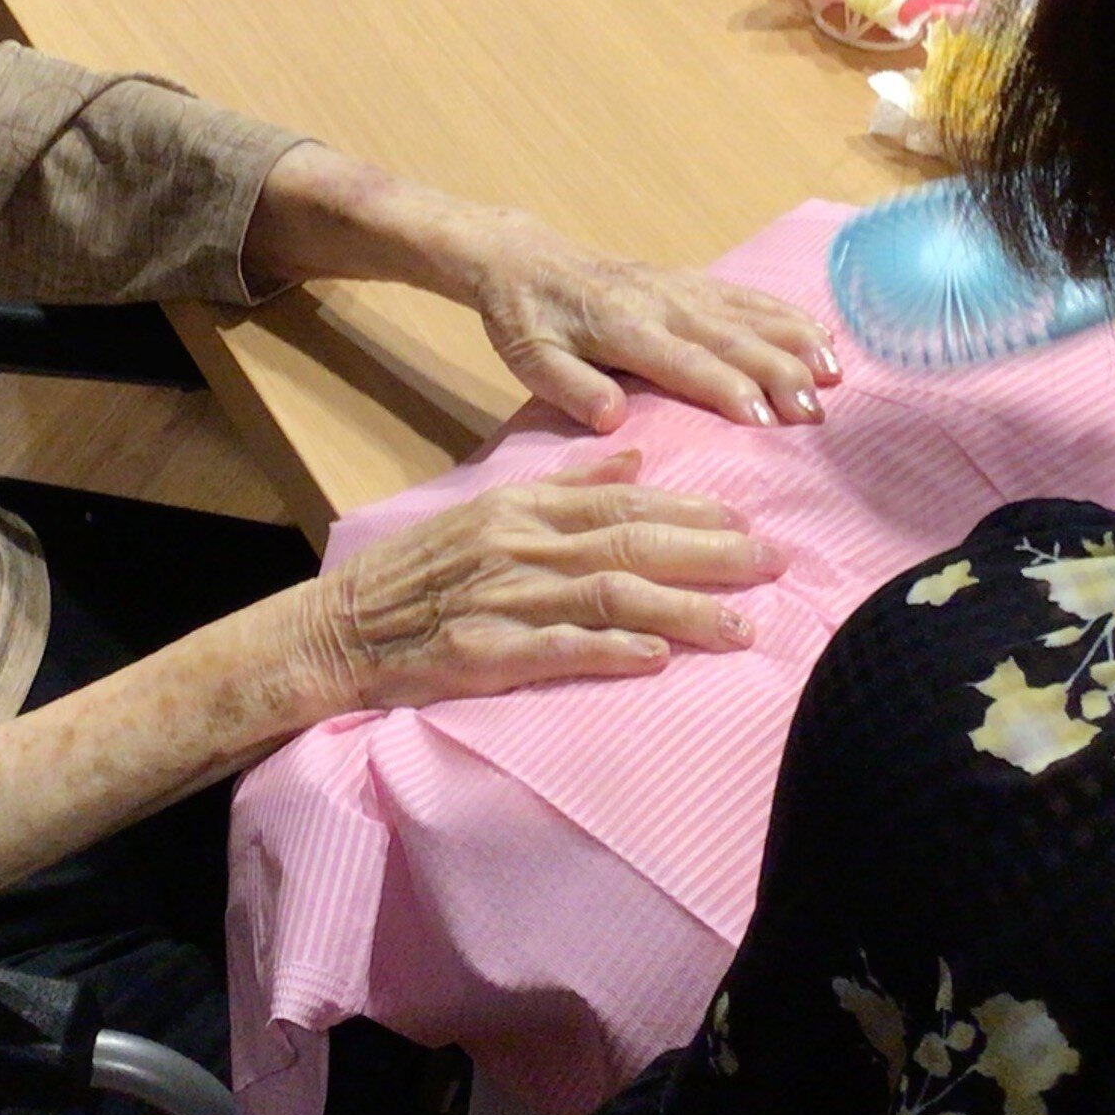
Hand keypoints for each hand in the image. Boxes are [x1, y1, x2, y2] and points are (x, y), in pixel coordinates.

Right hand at [298, 453, 779, 710]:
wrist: (338, 629)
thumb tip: (635, 456)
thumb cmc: (419, 573)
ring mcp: (503, 599)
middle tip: (775, 564)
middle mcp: (518, 545)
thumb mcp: (487, 508)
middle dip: (711, 553)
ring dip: (683, 610)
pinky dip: (613, 650)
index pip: (622, 501)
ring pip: (611, 595)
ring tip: (742, 625)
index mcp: (521, 506)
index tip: (749, 519)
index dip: (692, 509)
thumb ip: (565, 485)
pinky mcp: (485, 652)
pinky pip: (560, 650)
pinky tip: (658, 658)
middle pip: (632, 542)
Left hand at [457, 213, 840, 431]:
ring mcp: (681, 287)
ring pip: (750, 314)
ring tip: (835, 373)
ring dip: (795, 342)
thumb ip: (571, 389)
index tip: (765, 420)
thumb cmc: (526, 320)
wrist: (522, 258)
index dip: (728, 390)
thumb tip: (612, 419)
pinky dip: (786, 314)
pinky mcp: (689, 280)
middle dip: (780, 374)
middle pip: (732, 340)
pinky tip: (819, 334)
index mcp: (624, 329)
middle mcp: (662, 304)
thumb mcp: (530, 361)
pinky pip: (746, 296)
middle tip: (817, 413)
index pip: (685, 363)